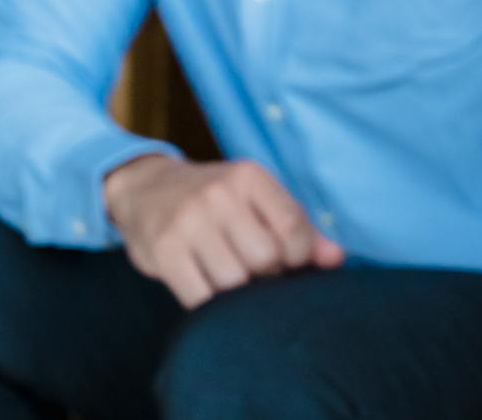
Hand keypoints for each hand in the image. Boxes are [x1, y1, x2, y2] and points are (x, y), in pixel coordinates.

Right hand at [103, 155, 344, 307]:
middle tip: (257, 272)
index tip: (290, 261)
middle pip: (265, 257)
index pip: (292, 226)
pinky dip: (212, 305)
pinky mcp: (163, 253)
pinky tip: (211, 290)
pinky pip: (201, 298)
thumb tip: (336, 260)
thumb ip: (300, 228)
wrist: (145, 189)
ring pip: (234, 282)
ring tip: (234, 279)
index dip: (300, 255)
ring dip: (240, 293)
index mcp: (249, 177)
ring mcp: (188, 224)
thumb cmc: (216, 199)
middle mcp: (218, 195)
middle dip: (268, 275)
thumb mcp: (257, 198)